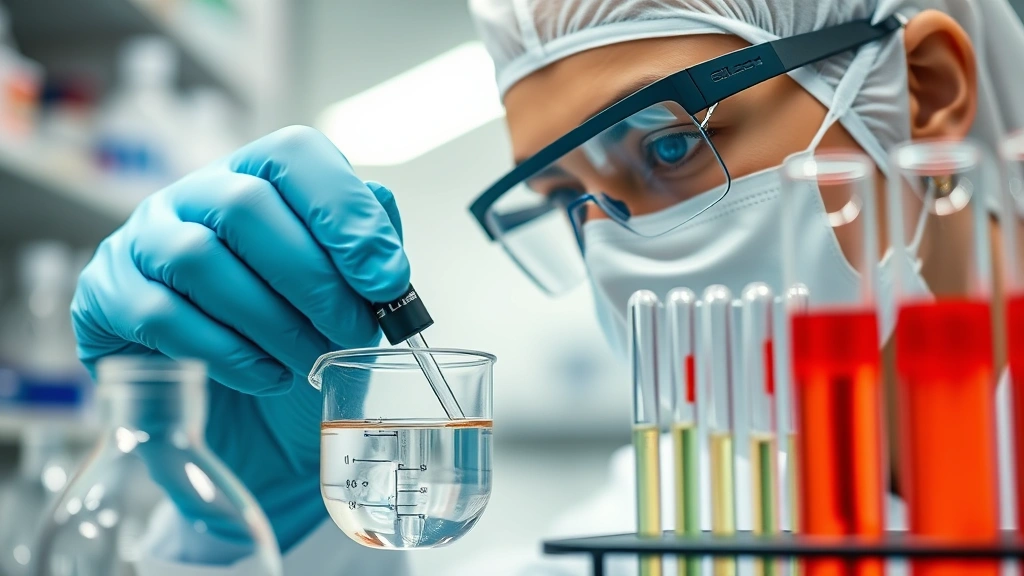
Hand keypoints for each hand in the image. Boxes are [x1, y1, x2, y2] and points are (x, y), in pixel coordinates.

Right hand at [71, 125, 409, 550]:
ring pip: (199, 258)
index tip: (388, 279)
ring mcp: (143, 241)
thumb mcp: (351, 297)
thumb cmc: (301, 342)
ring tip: (311, 361)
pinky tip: (266, 374)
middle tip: (352, 331)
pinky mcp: (108, 297)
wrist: (250, 421)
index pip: (294, 155)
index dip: (344, 213)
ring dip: (272, 321)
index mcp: (260, 176)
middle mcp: (196, 194)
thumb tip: (380, 231)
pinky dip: (228, 353)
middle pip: (246, 204)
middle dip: (313, 278)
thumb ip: (368, 251)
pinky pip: (161, 316)